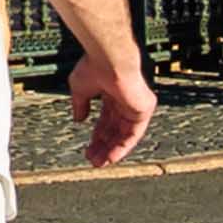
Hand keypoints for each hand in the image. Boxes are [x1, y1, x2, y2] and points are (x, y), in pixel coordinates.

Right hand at [69, 33, 158, 168]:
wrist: (109, 60)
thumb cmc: (94, 66)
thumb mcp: (79, 88)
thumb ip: (80, 104)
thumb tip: (78, 119)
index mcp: (112, 91)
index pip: (107, 119)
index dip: (98, 135)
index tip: (88, 148)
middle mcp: (125, 99)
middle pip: (115, 129)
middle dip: (103, 145)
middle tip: (93, 159)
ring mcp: (136, 104)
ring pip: (125, 134)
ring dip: (111, 150)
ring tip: (99, 163)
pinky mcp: (143, 109)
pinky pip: (134, 134)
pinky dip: (123, 147)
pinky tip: (111, 158)